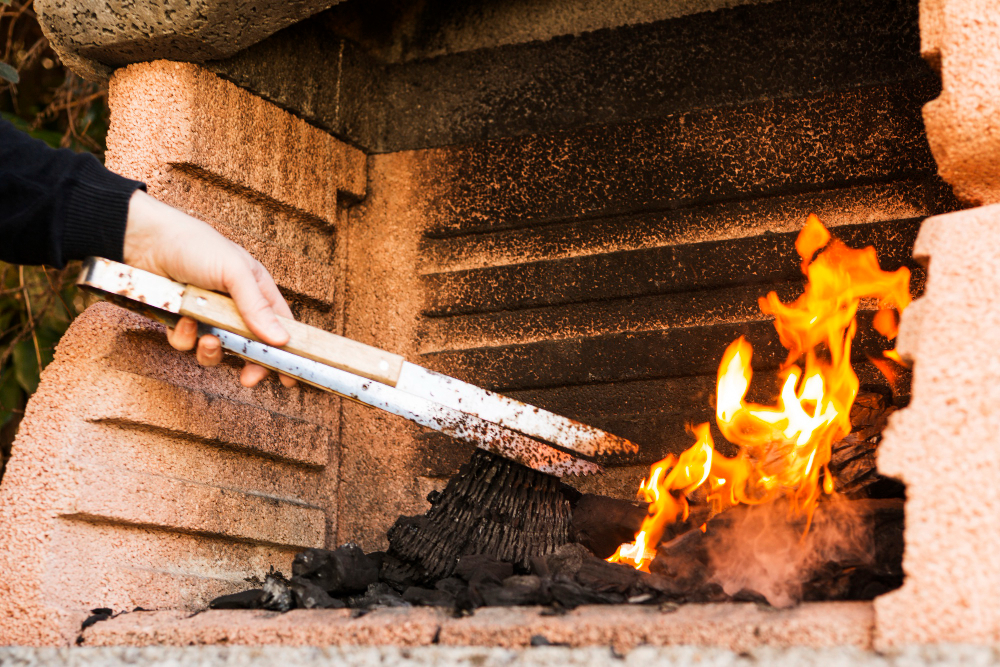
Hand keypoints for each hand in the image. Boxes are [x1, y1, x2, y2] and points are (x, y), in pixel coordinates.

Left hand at [122, 190, 295, 387]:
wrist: (142, 240)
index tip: (289, 376)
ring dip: (213, 351)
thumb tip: (281, 340)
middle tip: (249, 378)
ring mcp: (207, 316)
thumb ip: (257, 307)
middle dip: (250, 364)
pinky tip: (181, 320)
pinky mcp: (181, 322)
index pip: (280, 325)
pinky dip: (184, 338)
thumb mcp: (234, 272)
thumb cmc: (195, 245)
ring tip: (207, 340)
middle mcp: (235, 306)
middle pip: (251, 346)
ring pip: (218, 350)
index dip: (286, 351)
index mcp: (257, 290)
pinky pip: (187, 344)